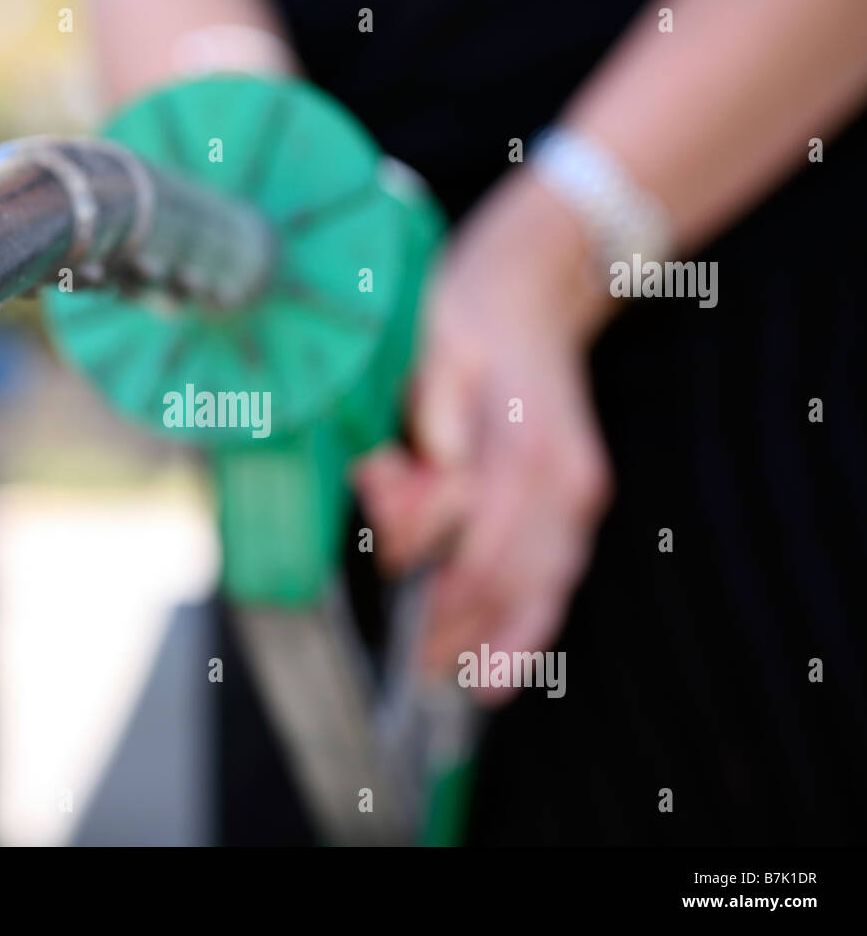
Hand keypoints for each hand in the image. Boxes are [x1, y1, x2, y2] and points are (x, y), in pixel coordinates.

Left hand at [354, 171, 614, 704]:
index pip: (471, 532)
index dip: (426, 567)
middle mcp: (559, 477)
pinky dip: (529, 634)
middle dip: (450, 625)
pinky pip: (559, 582)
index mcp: (520, 441)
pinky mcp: (580, 500)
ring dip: (486, 642)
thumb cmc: (466, 318)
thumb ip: (436, 405)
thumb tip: (433, 461)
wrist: (535, 290)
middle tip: (408, 660)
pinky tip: (497, 675)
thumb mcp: (434, 340)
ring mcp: (577, 493)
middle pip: (503, 578)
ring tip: (444, 678)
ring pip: (536, 592)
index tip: (389, 582)